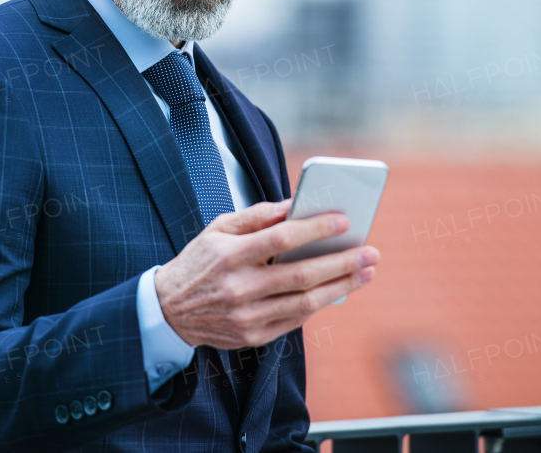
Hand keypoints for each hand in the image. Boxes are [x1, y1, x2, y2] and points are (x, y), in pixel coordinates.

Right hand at [152, 199, 378, 348]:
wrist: (170, 310)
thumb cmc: (200, 262)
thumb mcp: (218, 228)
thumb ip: (257, 216)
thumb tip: (295, 205)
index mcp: (229, 255)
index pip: (281, 239)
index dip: (315, 229)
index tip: (344, 220)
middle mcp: (239, 287)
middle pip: (301, 275)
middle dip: (342, 262)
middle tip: (371, 252)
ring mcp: (247, 316)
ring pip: (305, 301)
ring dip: (342, 286)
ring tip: (366, 272)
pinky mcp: (253, 336)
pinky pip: (296, 319)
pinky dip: (320, 303)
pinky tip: (338, 289)